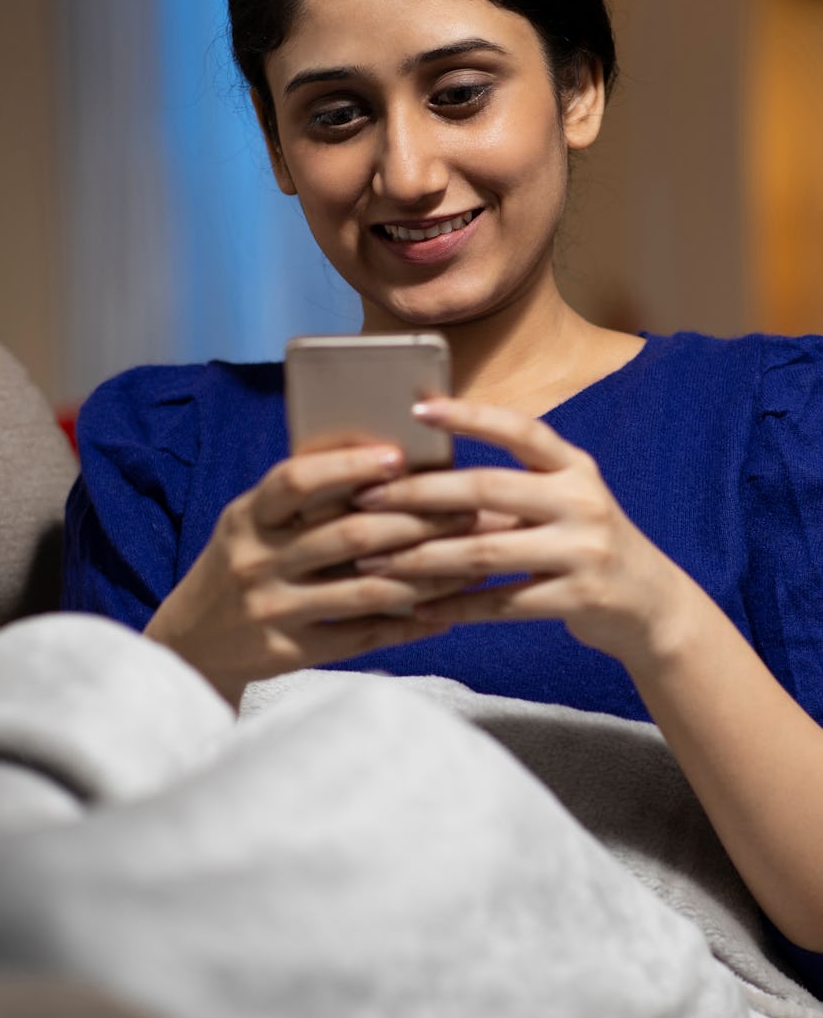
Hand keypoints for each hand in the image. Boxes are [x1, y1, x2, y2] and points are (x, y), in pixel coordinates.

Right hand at [145, 443, 470, 704]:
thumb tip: (385, 464)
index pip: (295, 481)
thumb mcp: (252, 525)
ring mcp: (272, 609)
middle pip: (349, 536)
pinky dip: (407, 625)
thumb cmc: (240, 566)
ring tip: (469, 562)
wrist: (191, 644)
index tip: (397, 457)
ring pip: (365, 589)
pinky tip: (443, 614)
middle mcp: (256, 561)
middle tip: (467, 511)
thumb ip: (302, 501)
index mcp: (247, 518)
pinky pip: (361, 637)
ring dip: (426, 575)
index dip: (347, 466)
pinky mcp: (288, 651)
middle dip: (417, 521)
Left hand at [352, 398, 686, 669]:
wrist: (652, 605)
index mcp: (574, 467)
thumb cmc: (586, 545)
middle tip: (365, 498)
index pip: (519, 429)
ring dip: (421, 559)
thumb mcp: (564, 503)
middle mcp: (581, 500)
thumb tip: (424, 479)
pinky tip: (416, 609)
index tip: (418, 408)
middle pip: (486, 489)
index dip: (469, 416)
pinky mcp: (579, 598)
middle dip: (418, 494)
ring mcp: (583, 549)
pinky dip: (455, 607)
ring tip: (373, 564)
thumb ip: (510, 489)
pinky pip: (501, 603)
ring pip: (484, 552)